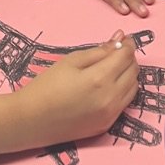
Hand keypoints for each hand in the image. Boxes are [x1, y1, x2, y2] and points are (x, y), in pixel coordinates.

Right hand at [0, 32, 139, 156]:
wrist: (31, 120)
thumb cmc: (47, 86)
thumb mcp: (71, 61)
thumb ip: (98, 51)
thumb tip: (119, 40)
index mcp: (100, 78)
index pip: (126, 56)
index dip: (127, 44)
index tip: (123, 38)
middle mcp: (111, 98)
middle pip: (133, 71)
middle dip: (128, 58)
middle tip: (116, 51)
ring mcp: (110, 114)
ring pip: (133, 88)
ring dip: (128, 74)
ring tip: (112, 68)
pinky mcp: (107, 125)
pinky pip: (124, 103)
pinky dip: (123, 90)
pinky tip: (108, 85)